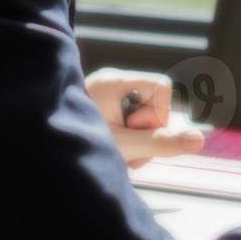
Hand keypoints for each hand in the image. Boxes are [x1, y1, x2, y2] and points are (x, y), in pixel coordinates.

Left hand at [84, 67, 203, 168]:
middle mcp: (111, 83)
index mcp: (115, 82)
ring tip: (119, 158)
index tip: (140, 134)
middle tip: (129, 154)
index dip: (160, 114)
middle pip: (153, 105)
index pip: (161, 86)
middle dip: (147, 134)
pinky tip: (114, 155)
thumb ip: (162, 142)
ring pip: (142, 117)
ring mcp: (105, 96)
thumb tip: (200, 140)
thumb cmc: (79, 146)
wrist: (40, 155)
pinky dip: (127, 141)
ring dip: (138, 142)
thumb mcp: (125, 146)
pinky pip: (128, 122)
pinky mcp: (101, 110)